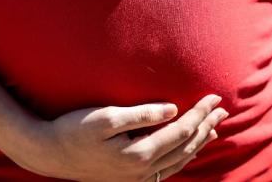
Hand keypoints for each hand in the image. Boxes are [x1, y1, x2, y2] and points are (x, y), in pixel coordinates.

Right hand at [20, 94, 227, 180]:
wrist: (48, 153)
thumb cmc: (73, 130)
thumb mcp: (105, 117)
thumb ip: (141, 114)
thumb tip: (172, 109)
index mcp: (139, 154)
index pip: (181, 130)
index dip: (200, 113)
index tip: (214, 97)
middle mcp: (142, 170)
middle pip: (185, 147)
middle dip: (206, 127)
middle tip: (223, 111)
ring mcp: (136, 177)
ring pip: (178, 161)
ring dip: (197, 143)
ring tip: (213, 130)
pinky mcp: (128, 177)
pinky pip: (165, 168)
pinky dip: (181, 157)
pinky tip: (184, 149)